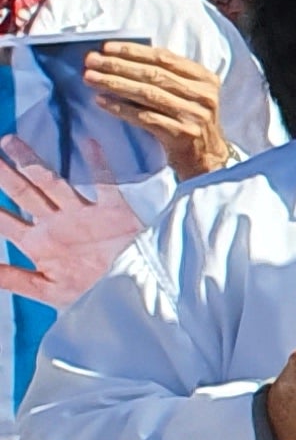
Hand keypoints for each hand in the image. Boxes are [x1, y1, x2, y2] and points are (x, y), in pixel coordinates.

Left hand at [0, 138, 144, 308]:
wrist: (138, 298)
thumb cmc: (93, 298)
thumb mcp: (48, 290)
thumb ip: (14, 278)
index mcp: (38, 244)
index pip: (4, 221)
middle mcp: (57, 224)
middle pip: (22, 193)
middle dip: (4, 174)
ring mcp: (83, 215)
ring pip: (52, 182)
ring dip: (31, 162)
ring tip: (10, 141)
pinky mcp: (114, 212)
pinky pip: (105, 183)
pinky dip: (99, 163)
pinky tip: (89, 143)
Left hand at [78, 41, 230, 178]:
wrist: (208, 160)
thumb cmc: (191, 122)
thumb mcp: (191, 95)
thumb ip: (170, 78)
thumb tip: (125, 60)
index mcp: (205, 79)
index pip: (165, 58)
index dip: (134, 51)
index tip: (107, 47)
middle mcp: (202, 95)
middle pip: (154, 75)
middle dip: (118, 66)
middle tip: (91, 61)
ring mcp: (193, 115)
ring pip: (147, 94)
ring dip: (115, 84)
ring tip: (90, 78)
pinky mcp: (181, 134)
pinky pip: (145, 118)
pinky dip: (121, 109)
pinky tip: (101, 102)